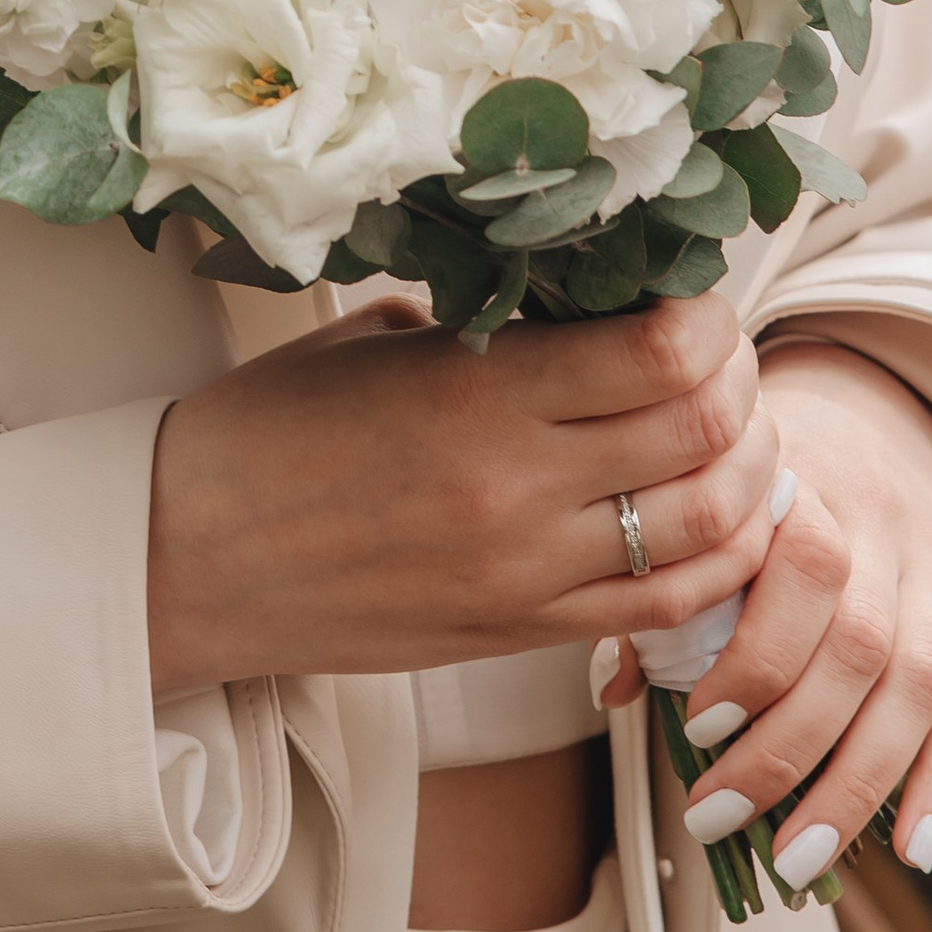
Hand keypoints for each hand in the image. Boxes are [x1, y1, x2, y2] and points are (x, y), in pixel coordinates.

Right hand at [145, 289, 780, 690]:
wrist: (184, 560)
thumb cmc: (264, 435)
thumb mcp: (370, 343)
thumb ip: (483, 325)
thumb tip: (578, 299)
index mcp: (475, 393)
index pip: (662, 353)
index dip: (708, 318)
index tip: (692, 299)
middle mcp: (516, 487)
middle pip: (706, 431)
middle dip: (740, 384)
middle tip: (722, 359)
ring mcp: (527, 572)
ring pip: (711, 525)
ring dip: (748, 472)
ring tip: (732, 435)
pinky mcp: (521, 632)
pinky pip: (664, 606)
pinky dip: (719, 560)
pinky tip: (714, 521)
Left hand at [663, 342, 931, 886]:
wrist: (882, 406)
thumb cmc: (767, 477)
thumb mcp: (715, 494)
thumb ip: (667, 585)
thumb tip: (611, 689)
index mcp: (805, 482)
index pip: (802, 569)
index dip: (756, 658)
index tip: (697, 730)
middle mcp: (884, 523)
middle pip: (858, 645)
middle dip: (788, 749)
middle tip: (718, 819)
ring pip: (918, 686)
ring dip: (857, 786)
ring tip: (796, 861)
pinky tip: (914, 849)